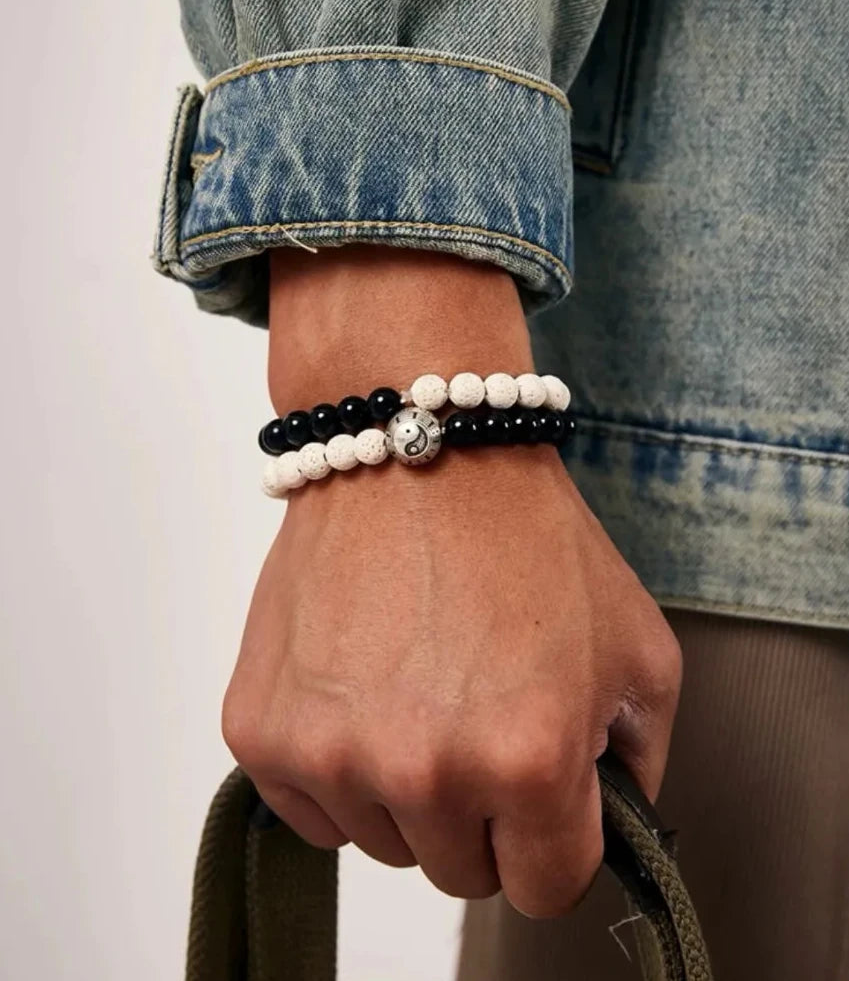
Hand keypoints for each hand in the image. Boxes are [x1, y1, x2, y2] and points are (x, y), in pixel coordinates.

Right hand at [222, 245, 681, 915]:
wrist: (417, 451)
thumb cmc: (526, 536)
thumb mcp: (637, 645)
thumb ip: (643, 760)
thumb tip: (613, 823)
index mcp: (528, 760)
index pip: (545, 888)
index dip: (552, 840)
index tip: (543, 793)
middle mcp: (423, 771)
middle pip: (459, 873)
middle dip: (481, 814)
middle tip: (477, 716)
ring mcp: (330, 753)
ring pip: (383, 843)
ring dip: (405, 790)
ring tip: (417, 688)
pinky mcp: (261, 732)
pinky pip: (311, 809)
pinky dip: (339, 767)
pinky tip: (362, 689)